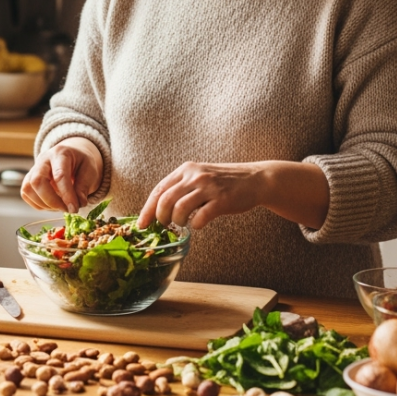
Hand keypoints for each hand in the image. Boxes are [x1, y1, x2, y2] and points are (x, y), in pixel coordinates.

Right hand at [21, 138, 102, 213]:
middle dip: (52, 201)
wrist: (73, 156)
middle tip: (67, 209)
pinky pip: (27, 195)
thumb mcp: (90, 171)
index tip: (74, 208)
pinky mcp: (28, 180)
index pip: (59, 175)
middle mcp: (43, 160)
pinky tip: (54, 204)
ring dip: (46, 204)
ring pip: (29, 189)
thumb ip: (84, 186)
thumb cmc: (82, 163)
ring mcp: (33, 169)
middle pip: (37, 181)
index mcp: (61, 153)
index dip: (67, 195)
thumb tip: (79, 203)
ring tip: (62, 206)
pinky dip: (40, 205)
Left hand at [136, 162, 266, 229]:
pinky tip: (199, 223)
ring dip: (178, 222)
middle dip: (161, 218)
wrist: (255, 179)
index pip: (159, 190)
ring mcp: (209, 187)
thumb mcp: (200, 177)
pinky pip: (200, 217)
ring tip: (184, 223)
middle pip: (165, 200)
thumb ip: (181, 187)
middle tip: (166, 225)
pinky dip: (196, 225)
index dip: (147, 209)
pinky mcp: (222, 200)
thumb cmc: (224, 182)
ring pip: (179, 209)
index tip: (141, 224)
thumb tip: (158, 209)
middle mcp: (195, 176)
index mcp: (186, 169)